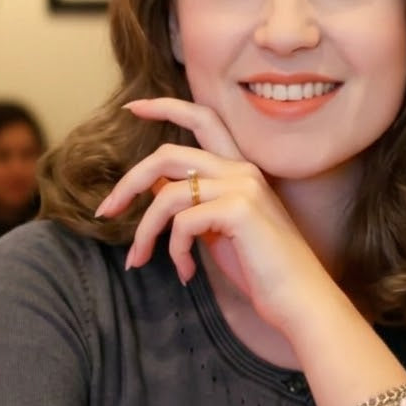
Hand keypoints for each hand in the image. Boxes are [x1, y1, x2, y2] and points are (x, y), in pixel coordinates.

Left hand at [94, 98, 334, 334]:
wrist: (300, 298)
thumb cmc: (262, 269)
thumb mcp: (219, 229)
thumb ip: (193, 203)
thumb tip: (154, 187)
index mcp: (241, 169)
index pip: (203, 119)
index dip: (165, 107)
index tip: (132, 108)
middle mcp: (242, 169)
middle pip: (168, 155)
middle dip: (128, 183)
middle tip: (105, 212)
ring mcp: (242, 186)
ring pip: (167, 195)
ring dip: (145, 232)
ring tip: (140, 261)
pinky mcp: (239, 209)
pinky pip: (182, 223)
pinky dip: (174, 251)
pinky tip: (186, 272)